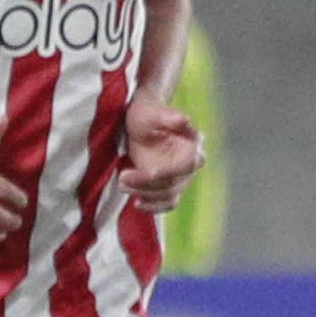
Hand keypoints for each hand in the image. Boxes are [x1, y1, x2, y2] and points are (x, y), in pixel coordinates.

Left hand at [118, 96, 204, 213]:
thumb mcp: (152, 111)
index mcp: (193, 145)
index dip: (169, 172)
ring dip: (146, 195)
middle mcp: (191, 164)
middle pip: (174, 184)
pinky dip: (153, 206)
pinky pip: (166, 202)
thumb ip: (168, 116)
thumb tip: (185, 119)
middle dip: (148, 185)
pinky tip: (137, 204)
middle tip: (122, 178)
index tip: (150, 173)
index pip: (186, 166)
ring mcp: (180, 177)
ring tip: (122, 184)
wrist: (142, 120)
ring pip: (169, 195)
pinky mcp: (168, 184)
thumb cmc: (148, 113)